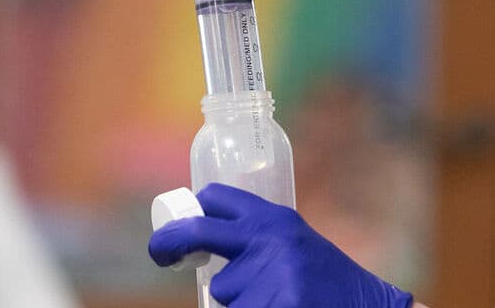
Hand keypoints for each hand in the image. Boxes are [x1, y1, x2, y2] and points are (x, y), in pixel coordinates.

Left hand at [148, 183, 413, 307]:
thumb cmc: (332, 286)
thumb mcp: (295, 249)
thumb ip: (258, 244)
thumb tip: (201, 247)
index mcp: (275, 221)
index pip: (218, 198)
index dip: (193, 210)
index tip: (177, 222)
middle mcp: (269, 239)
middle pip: (197, 234)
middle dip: (169, 243)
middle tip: (162, 254)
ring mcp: (270, 274)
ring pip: (223, 293)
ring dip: (240, 304)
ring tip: (280, 300)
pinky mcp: (278, 305)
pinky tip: (286, 306)